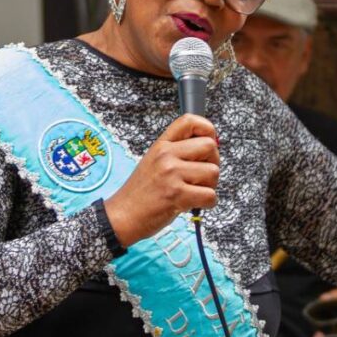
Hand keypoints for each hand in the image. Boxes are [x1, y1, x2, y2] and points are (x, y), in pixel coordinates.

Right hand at [104, 114, 218, 246]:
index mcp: (161, 145)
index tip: (209, 142)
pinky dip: (208, 203)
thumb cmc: (142, 192)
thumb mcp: (154, 162)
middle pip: (209, 146)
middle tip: (202, 176)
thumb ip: (178, 153)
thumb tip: (211, 147)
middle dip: (213, 162)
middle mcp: (166, 155)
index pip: (189, 120)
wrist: (122, 216)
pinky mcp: (177, 194)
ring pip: (213, 172)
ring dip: (210, 186)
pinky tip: (193, 204)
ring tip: (194, 192)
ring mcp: (171, 174)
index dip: (207, 128)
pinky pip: (210, 195)